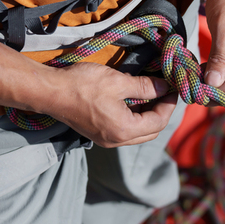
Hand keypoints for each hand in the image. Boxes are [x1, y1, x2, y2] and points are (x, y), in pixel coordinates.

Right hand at [45, 62, 177, 147]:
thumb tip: (165, 87)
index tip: (174, 87)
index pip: (159, 122)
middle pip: (151, 131)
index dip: (170, 104)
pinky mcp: (98, 134)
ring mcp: (106, 139)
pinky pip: (125, 130)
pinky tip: (134, 100)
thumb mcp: (118, 82)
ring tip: (152, 93)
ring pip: (138, 132)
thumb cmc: (82, 86)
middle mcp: (117, 140)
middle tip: (165, 91)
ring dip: (148, 116)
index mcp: (124, 130)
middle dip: (162, 112)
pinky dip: (134, 117)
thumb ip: (145, 87)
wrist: (50, 92)